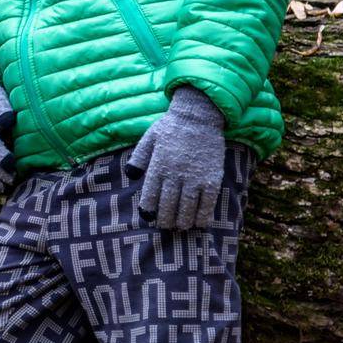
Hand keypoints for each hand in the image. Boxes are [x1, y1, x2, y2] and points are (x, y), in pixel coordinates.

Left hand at [126, 85, 226, 229]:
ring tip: (180, 227)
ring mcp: (195, 178)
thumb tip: (130, 175)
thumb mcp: (149, 138)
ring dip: (183, 222)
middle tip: (165, 227)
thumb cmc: (171, 126)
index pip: (150, 196)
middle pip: (168, 206)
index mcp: (158, 166)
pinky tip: (200, 223)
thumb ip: (138, 157)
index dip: (149, 211)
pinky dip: (203, 216)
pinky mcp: (212, 178)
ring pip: (188, 208)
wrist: (198, 115)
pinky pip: (208, 203)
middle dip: (166, 220)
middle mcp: (175, 175)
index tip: (148, 218)